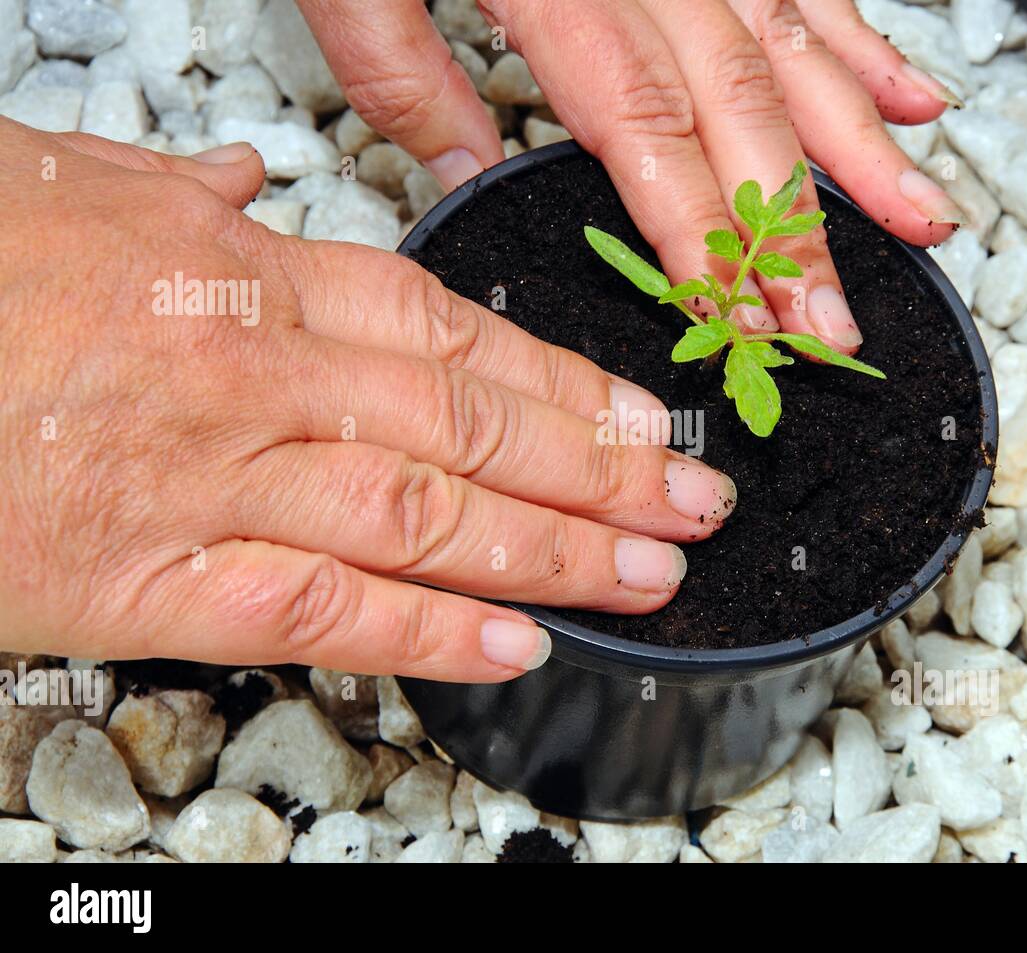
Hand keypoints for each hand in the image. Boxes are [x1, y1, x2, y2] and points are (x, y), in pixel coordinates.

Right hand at [0, 120, 736, 681]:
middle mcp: (251, 374)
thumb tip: (253, 183)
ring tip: (647, 574)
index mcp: (240, 277)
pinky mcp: (143, 581)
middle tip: (693, 504)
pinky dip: (428, 632)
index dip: (566, 386)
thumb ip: (183, 199)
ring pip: (425, 519)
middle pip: (470, 430)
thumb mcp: (68, 186)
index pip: (453, 336)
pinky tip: (516, 642)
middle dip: (601, 473)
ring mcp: (208, 480)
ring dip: (554, 552)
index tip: (648, 419)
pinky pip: (316, 612)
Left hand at [298, 0, 965, 355]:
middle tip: (830, 320)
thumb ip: (404, 71)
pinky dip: (854, 43)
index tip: (742, 318)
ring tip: (918, 220)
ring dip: (858, 147)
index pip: (649, 134)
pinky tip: (903, 95)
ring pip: (791, 48)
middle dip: (796, 229)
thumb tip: (466, 175)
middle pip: (741, 108)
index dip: (705, 238)